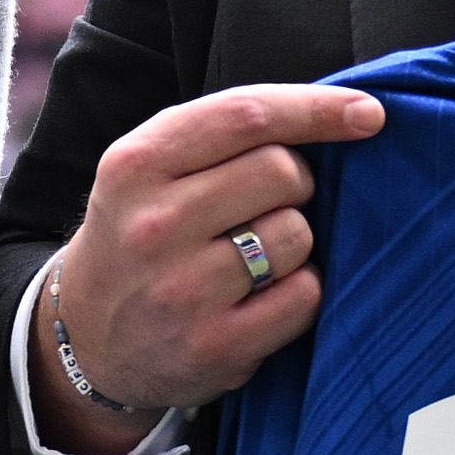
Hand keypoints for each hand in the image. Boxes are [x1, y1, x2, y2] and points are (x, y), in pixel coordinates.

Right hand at [31, 82, 384, 450]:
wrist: (86, 340)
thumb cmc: (140, 233)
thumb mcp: (147, 170)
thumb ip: (220, 135)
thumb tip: (346, 112)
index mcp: (135, 165)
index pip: (245, 117)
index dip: (317, 109)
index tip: (368, 113)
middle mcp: (153, 225)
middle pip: (281, 171)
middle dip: (296, 182)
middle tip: (268, 204)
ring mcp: (182, 290)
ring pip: (297, 234)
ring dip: (295, 241)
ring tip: (256, 256)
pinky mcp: (215, 346)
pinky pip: (304, 296)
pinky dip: (300, 291)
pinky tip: (264, 297)